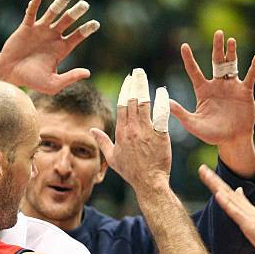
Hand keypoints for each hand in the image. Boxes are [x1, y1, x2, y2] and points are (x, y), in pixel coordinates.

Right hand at [0, 0, 98, 93]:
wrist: (10, 75)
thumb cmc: (31, 81)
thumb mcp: (53, 84)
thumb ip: (70, 78)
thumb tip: (88, 73)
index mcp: (61, 49)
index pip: (77, 36)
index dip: (86, 29)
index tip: (95, 24)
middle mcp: (52, 37)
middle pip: (68, 20)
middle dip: (76, 12)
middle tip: (85, 5)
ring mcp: (40, 31)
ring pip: (52, 13)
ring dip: (59, 4)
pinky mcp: (26, 28)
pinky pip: (31, 13)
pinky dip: (34, 4)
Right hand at [90, 77, 170, 191]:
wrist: (148, 182)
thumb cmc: (130, 171)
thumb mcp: (112, 157)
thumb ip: (102, 141)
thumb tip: (91, 130)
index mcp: (121, 133)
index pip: (122, 105)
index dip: (125, 90)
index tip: (128, 80)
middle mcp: (133, 130)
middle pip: (133, 101)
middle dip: (135, 83)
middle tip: (137, 71)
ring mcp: (147, 132)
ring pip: (145, 104)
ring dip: (144, 87)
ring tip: (145, 76)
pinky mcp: (161, 135)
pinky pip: (161, 114)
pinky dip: (162, 101)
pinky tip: (162, 92)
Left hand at [170, 31, 254, 146]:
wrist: (231, 140)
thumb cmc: (210, 133)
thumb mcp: (192, 124)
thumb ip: (180, 112)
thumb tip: (165, 102)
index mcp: (203, 91)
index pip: (194, 71)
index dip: (189, 58)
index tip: (184, 45)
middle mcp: (216, 85)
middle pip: (216, 62)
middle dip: (217, 47)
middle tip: (218, 33)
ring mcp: (231, 87)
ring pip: (232, 65)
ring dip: (232, 53)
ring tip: (231, 40)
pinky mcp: (244, 91)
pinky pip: (249, 76)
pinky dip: (253, 68)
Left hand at [199, 164, 254, 251]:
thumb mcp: (254, 222)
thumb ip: (245, 208)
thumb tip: (238, 191)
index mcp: (247, 211)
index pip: (230, 195)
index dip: (218, 184)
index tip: (207, 174)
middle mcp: (247, 210)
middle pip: (227, 193)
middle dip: (213, 180)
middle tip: (201, 168)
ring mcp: (249, 216)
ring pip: (229, 198)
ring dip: (216, 186)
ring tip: (205, 173)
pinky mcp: (250, 225)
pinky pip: (236, 213)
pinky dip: (227, 203)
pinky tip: (218, 195)